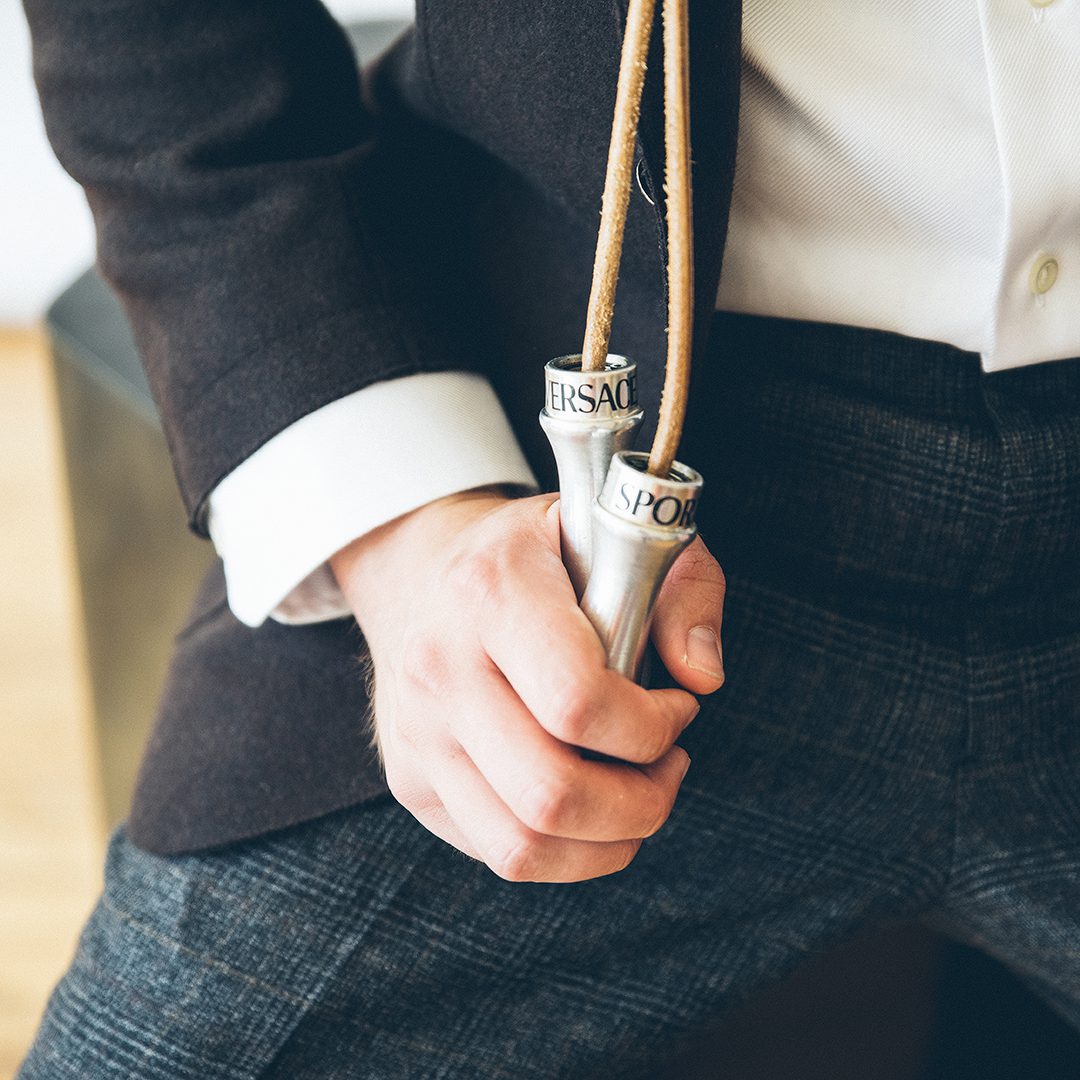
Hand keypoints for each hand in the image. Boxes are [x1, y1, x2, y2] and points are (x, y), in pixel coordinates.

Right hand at [330, 488, 725, 882]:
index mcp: (490, 591)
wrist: (426, 571)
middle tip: (669, 765)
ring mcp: (417, 730)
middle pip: (552, 793)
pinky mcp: (410, 778)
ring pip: (523, 847)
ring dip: (609, 842)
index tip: (678, 707)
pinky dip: (568, 854)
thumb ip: (685, 588)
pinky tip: (593, 805)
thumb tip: (702, 676)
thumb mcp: (619, 532)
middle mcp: (438, 665)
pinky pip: (500, 854)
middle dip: (644, 802)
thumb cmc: (540, 556)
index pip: (578, 701)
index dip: (651, 726)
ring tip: (639, 794)